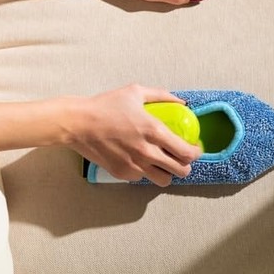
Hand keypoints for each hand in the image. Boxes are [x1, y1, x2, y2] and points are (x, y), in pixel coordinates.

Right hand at [61, 83, 201, 186]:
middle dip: (186, 166)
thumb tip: (181, 101)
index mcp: (154, 131)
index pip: (187, 152)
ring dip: (168, 173)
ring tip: (163, 164)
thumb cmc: (106, 106)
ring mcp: (135, 166)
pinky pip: (142, 178)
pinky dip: (145, 172)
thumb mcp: (135, 92)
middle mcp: (147, 152)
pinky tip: (140, 160)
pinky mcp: (122, 174)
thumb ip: (161, 96)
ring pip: (164, 180)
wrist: (78, 124)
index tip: (194, 148)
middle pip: (181, 171)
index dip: (195, 153)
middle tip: (181, 158)